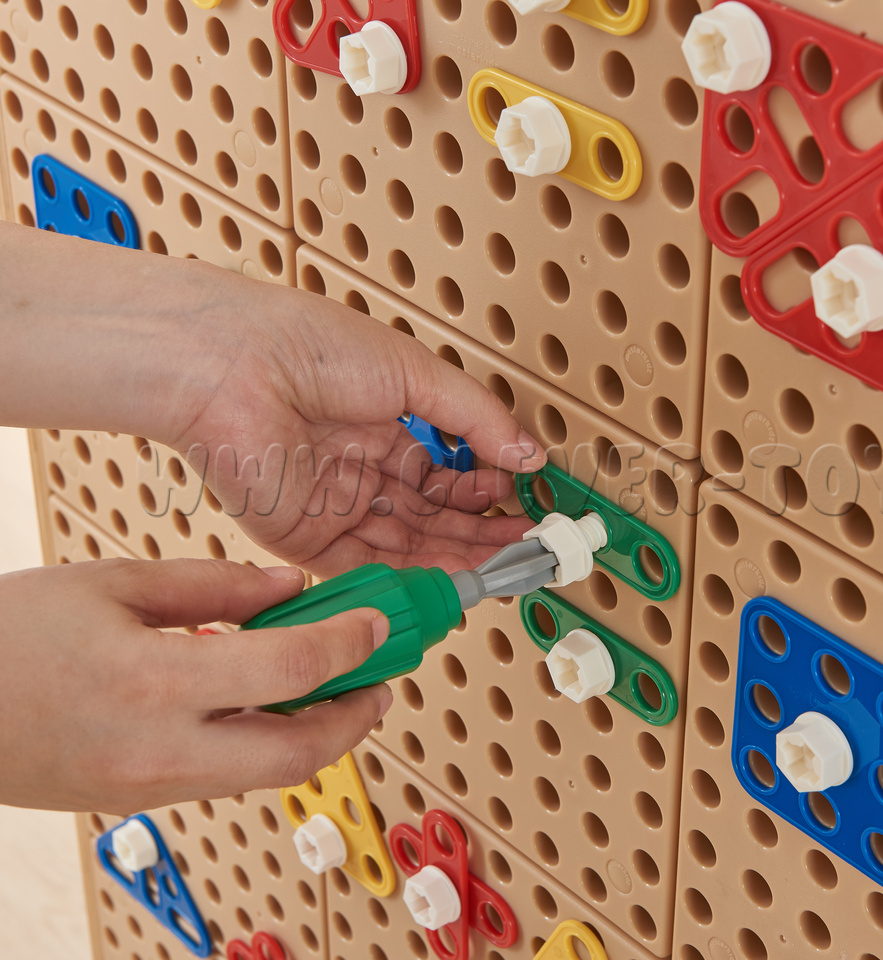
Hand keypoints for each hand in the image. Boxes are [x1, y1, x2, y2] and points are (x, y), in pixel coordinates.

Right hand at [0, 559, 392, 812]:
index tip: (377, 622)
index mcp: (154, 682)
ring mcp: (151, 788)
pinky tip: (269, 703)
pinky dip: (267, 743)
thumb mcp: (113, 584)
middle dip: (358, 716)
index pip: (293, 669)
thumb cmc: (8, 638)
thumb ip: (216, 586)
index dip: (352, 643)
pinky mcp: (141, 802)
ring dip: (318, 734)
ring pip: (270, 773)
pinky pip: (229, 777)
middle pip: (303, 753)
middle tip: (379, 678)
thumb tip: (291, 590)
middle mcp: (161, 751)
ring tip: (332, 686)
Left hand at [164, 274, 546, 577]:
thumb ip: (477, 419)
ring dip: (460, 558)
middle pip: (434, 517)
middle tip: (526, 545)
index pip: (448, 474)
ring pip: (411, 547)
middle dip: (483, 532)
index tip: (525, 502)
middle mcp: (360, 470)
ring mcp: (336, 507)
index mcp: (382, 426)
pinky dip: (415, 579)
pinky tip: (456, 578)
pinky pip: (370, 569)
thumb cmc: (304, 345)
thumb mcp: (416, 373)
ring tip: (505, 563)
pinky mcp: (307, 539)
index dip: (488, 490)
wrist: (230, 365)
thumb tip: (528, 452)